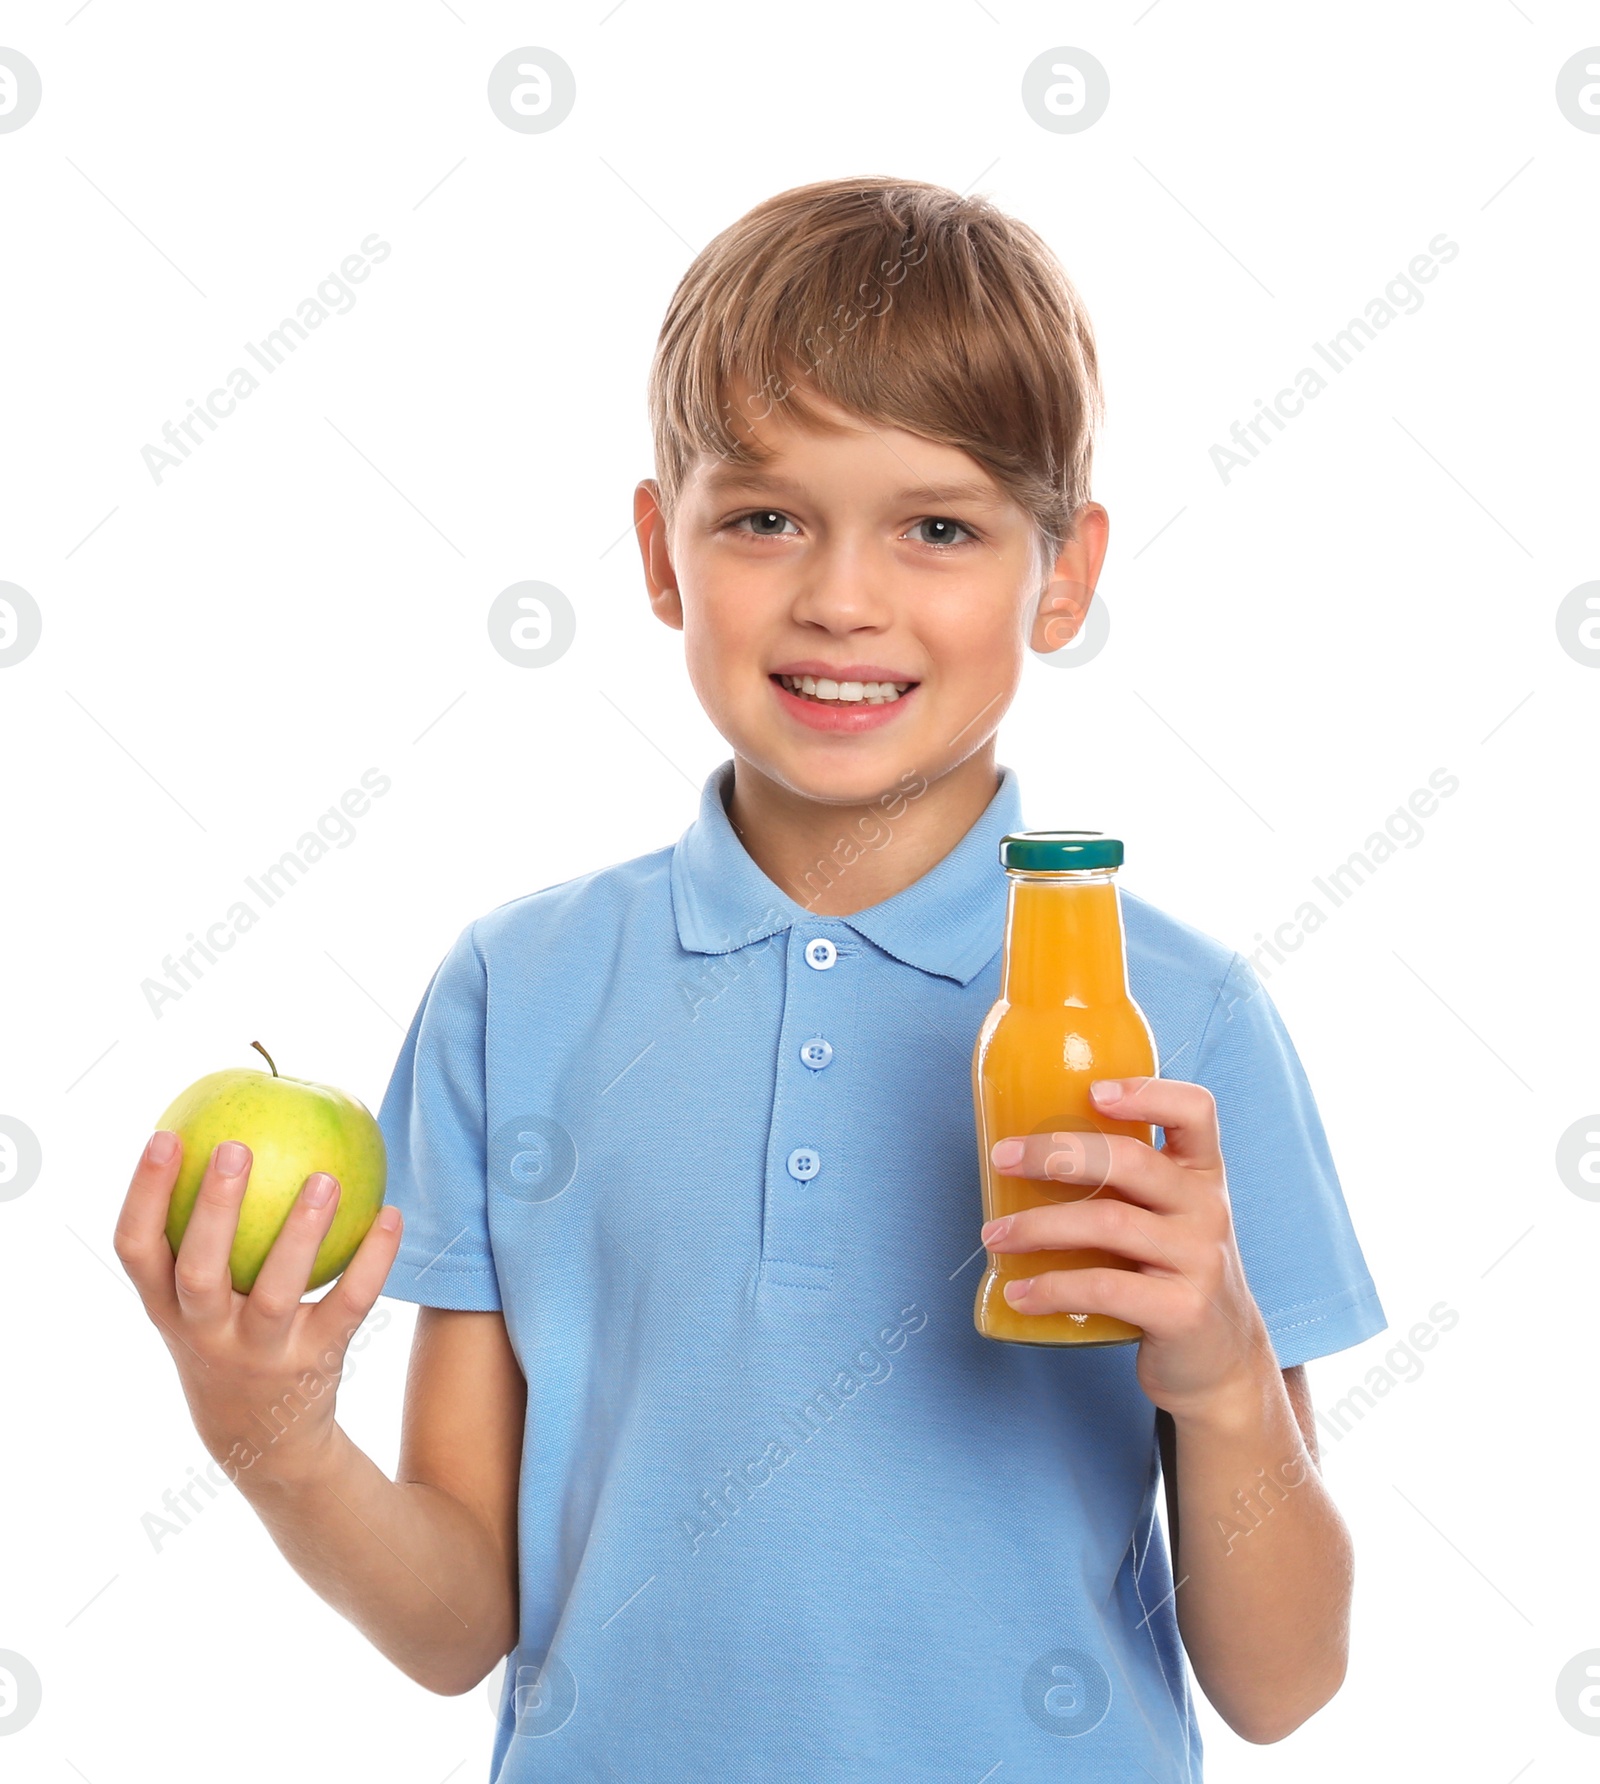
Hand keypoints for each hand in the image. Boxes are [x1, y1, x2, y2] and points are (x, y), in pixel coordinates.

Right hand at [113, 1129, 403, 1492]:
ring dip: (300, 1235)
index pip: (136, 1250)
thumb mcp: (196, 1305)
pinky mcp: (314, 1364)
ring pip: (275, 1293)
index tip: (166, 1134)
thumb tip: (226, 1133)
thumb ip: (199, 1239)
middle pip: (199, 1272)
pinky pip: (348, 1305)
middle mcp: (206, 1336)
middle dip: (213, 1210)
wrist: (263, 1444)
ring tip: (325, 1178)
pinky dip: (373, 1260)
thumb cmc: (227, 1341)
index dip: (145, 1194)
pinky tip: (390, 1214)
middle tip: (234, 1145)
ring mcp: (259, 1355)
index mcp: (167, 1311)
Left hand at [979, 1077, 1276, 1422]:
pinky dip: (1052, 1288)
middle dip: (1055, 1153)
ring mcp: (1199, 1260)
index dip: (1146, 1092)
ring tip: (994, 1235)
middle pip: (1131, 1160)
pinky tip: (1019, 1293)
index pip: (1195, 1111)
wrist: (1222, 1362)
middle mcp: (1208, 1209)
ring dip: (1037, 1226)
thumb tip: (1023, 1151)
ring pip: (1108, 1223)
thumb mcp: (1168, 1216)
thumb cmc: (1172, 1273)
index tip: (1091, 1092)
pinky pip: (1104, 1289)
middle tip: (1001, 1159)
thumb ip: (1125, 1183)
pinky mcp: (1182, 1312)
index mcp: (1202, 1173)